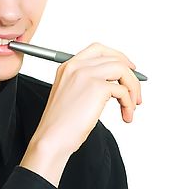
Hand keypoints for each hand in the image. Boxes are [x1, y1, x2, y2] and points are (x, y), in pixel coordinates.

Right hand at [20, 42, 141, 185]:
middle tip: (136, 94)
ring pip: (122, 70)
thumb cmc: (60, 124)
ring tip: (131, 107)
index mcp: (68, 66)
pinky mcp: (97, 87)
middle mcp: (76, 66)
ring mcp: (86, 75)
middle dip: (131, 77)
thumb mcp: (72, 95)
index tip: (129, 70)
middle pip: (114, 59)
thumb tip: (116, 84)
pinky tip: (125, 116)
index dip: (118, 57)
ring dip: (133, 89)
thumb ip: (88, 83)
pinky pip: (123, 90)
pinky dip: (128, 104)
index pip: (98, 49)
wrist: (52, 138)